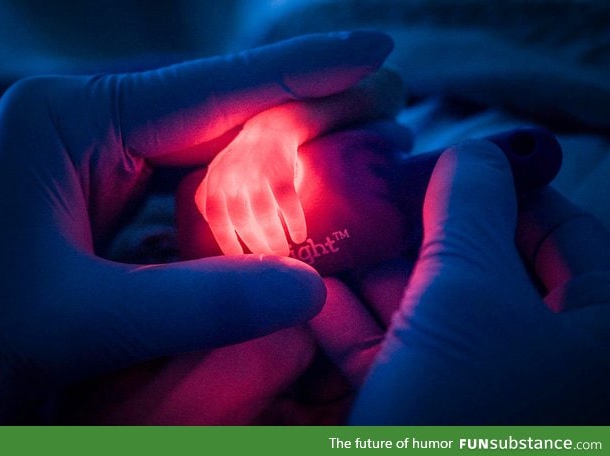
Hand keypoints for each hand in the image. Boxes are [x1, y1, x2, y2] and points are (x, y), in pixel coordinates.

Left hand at [0, 31, 393, 422]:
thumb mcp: (74, 319)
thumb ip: (192, 306)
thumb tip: (308, 290)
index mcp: (77, 122)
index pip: (215, 88)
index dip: (306, 69)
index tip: (378, 53)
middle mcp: (98, 128)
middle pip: (226, 111)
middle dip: (311, 110)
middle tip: (389, 114)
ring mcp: (108, 162)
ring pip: (217, 152)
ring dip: (286, 158)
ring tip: (358, 157)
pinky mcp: (116, 201)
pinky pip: (198, 193)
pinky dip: (250, 203)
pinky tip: (293, 207)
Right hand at [311, 141, 609, 423]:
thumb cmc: (466, 415)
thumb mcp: (469, 294)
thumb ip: (472, 209)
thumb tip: (472, 151)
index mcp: (599, 335)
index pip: (564, 231)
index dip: (503, 186)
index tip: (446, 160)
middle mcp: (550, 364)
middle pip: (488, 268)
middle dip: (423, 230)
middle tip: (376, 195)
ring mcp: (484, 393)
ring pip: (432, 312)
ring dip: (379, 274)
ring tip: (335, 233)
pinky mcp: (427, 418)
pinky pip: (395, 355)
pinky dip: (355, 322)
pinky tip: (315, 291)